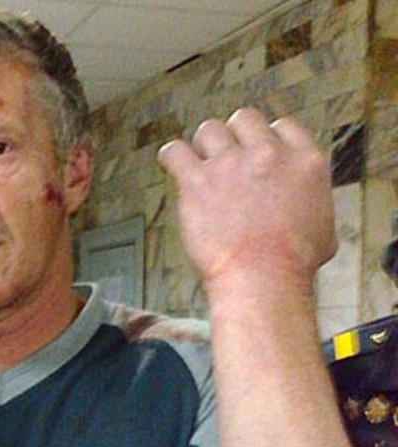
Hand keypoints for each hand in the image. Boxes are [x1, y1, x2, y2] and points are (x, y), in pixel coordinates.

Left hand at [157, 108, 336, 291]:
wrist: (263, 279)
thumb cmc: (292, 265)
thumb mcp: (324, 230)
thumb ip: (311, 206)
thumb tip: (305, 210)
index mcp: (304, 162)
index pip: (282, 126)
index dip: (266, 138)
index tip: (255, 152)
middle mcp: (268, 154)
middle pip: (244, 119)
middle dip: (233, 137)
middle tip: (226, 161)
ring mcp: (231, 164)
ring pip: (209, 130)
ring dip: (203, 147)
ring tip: (200, 168)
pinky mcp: (197, 180)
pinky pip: (174, 151)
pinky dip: (170, 157)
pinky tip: (172, 165)